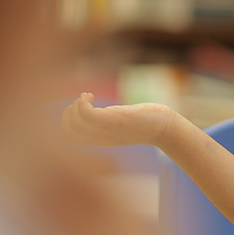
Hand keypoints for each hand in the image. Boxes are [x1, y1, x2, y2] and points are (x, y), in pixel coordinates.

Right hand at [61, 92, 178, 147]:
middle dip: (67, 114)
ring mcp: (106, 129)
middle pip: (69, 133)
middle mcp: (101, 137)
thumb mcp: (123, 124)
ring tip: (86, 97)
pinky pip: (87, 115)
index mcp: (101, 139)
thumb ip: (111, 122)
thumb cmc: (148, 123)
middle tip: (80, 102)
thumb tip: (105, 112)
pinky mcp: (114, 121)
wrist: (166, 128)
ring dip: (73, 107)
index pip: (71, 138)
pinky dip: (82, 103)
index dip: (67, 122)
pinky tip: (90, 95)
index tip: (79, 107)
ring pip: (74, 124)